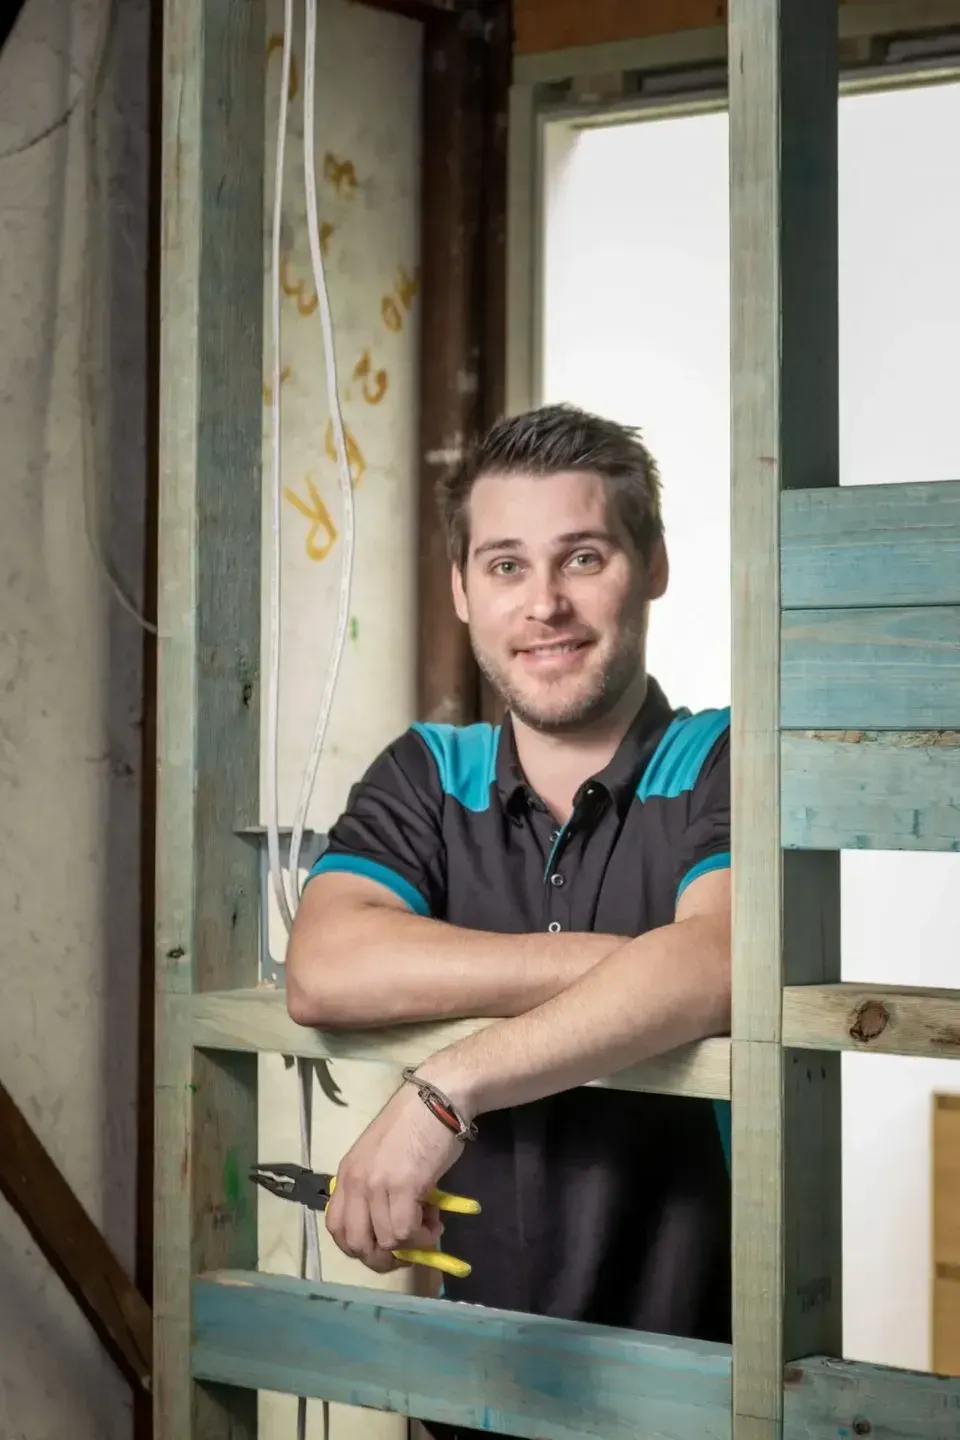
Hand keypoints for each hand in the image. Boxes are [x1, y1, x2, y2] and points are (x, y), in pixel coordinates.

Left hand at [324, 1078, 464, 1272]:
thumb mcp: (381, 1158)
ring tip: (428, 1224)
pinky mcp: (403, 1186)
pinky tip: (435, 1221)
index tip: (382, 1246)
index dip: (358, 1246)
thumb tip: (391, 1228)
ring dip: (411, 1243)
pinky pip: (406, 1232)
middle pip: (356, 1243)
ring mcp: (377, 1184)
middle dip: (382, 1257)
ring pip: (386, 1241)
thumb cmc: (413, 1124)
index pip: (336, 1227)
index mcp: (347, 1175)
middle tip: (406, 1248)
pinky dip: (423, 1237)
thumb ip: (377, 1190)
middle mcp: (355, 1182)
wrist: (435, 1098)